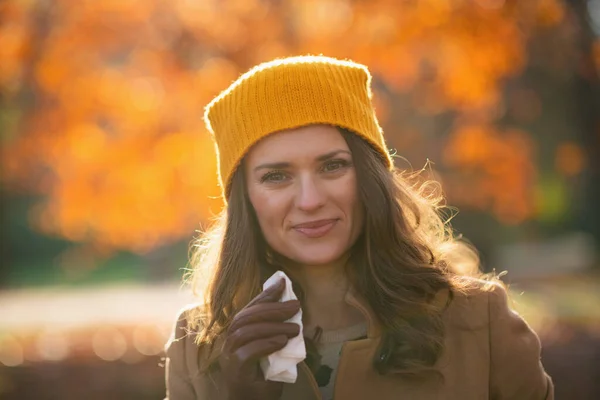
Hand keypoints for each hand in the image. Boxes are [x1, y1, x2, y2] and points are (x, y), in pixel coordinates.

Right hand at [219, 278, 300, 399]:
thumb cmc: (264, 377)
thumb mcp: (274, 349)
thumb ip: (277, 330)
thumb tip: (292, 308)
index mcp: (238, 333)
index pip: (250, 309)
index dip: (265, 294)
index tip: (283, 282)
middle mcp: (229, 342)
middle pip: (247, 317)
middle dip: (273, 308)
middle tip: (296, 306)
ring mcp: (229, 356)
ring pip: (246, 332)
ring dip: (272, 326)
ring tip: (295, 328)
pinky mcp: (235, 370)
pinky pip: (247, 352)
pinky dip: (266, 344)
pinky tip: (282, 342)